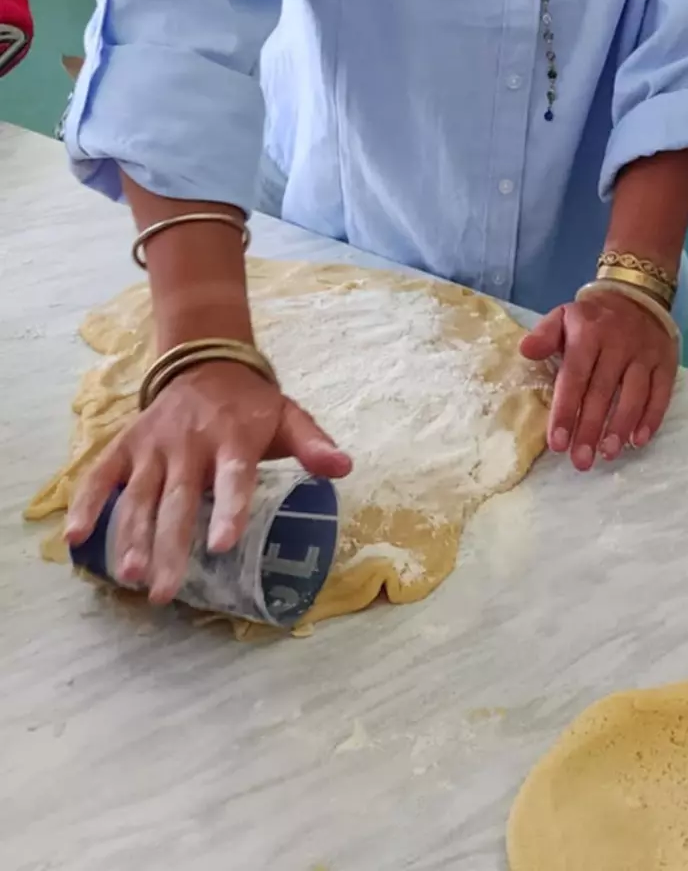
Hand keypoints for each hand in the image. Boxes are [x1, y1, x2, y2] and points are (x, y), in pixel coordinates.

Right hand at [64, 360, 351, 605]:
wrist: (207, 363)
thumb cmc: (251, 406)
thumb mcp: (289, 416)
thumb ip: (313, 444)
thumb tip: (344, 468)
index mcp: (234, 437)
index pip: (234, 478)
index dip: (229, 510)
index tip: (222, 546)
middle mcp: (191, 442)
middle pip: (179, 501)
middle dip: (170, 547)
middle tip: (164, 592)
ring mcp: (154, 444)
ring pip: (139, 496)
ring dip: (130, 537)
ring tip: (129, 576)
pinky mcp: (125, 444)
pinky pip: (101, 476)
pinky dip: (86, 503)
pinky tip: (75, 538)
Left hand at [522, 291, 677, 469]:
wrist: (636, 294)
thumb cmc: (592, 318)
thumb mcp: (563, 316)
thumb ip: (544, 335)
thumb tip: (526, 351)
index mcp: (589, 332)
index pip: (575, 376)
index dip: (566, 411)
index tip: (558, 443)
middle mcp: (619, 343)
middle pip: (603, 391)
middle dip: (590, 429)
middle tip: (580, 461)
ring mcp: (645, 353)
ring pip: (634, 394)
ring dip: (621, 427)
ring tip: (608, 454)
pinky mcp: (666, 361)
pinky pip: (661, 392)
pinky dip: (652, 417)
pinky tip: (639, 439)